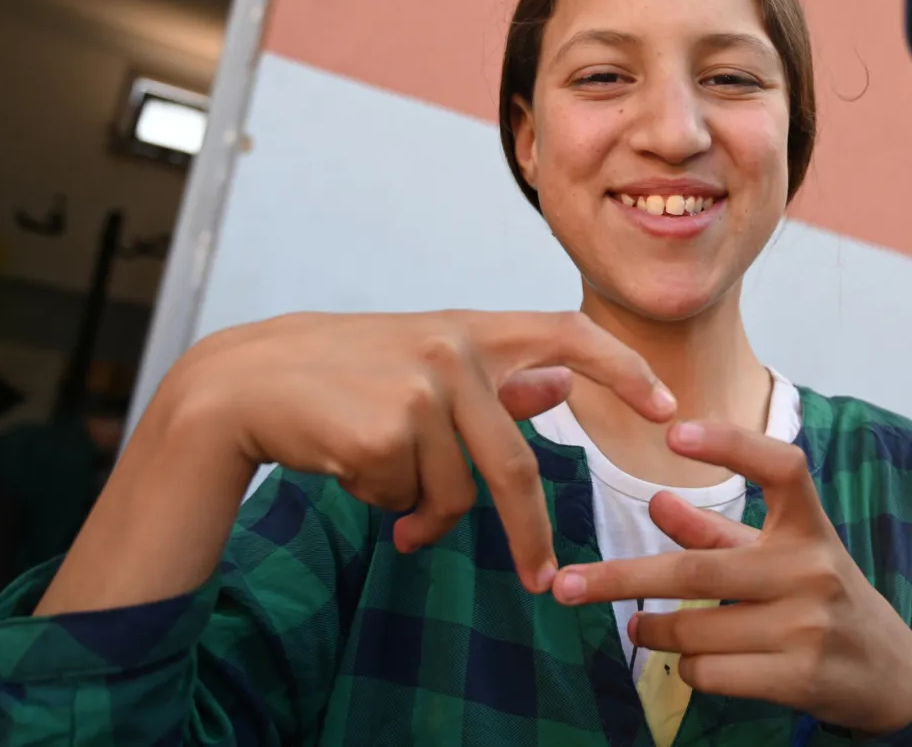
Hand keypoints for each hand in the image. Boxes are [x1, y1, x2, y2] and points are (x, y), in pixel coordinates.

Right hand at [162, 310, 674, 591]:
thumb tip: (560, 388)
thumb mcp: (422, 367)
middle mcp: (456, 350)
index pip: (569, 334)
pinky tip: (347, 469)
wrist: (243, 385)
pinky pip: (408, 501)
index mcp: (471, 330)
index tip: (668, 408)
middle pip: (517, 466)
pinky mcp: (387, 430)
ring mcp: (423, 389)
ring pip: (455, 495)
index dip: (625, 370)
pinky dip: (385, 505)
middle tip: (540, 581)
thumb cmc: (340, 377)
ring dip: (422, 514)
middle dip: (529, 533)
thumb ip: (494, 383)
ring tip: (382, 491)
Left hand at [549, 422, 911, 734]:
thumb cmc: (821, 599)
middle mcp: (811, 567)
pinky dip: (687, 669)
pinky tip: (696, 663)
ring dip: (654, 631)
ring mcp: (807, 624)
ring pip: (694, 630)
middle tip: (566, 584)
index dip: (729, 444)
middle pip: (695, 570)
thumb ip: (721, 531)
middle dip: (620, 578)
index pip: (779, 467)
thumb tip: (658, 503)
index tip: (673, 433)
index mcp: (809, 524)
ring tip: (640, 628)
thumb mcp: (781, 554)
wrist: (889, 673)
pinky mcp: (798, 676)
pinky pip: (709, 671)